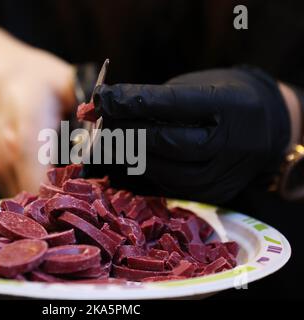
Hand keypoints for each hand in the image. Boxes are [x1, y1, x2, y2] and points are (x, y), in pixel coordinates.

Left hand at [93, 68, 290, 203]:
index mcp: (229, 106)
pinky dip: (140, 173)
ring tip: (105, 141)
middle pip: (166, 142)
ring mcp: (221, 174)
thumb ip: (157, 99)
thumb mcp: (198, 88)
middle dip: (125, 131)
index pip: (172, 103)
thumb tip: (108, 107)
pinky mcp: (213, 194)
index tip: (104, 97)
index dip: (133, 101)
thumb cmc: (225, 99)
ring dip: (128, 155)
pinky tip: (122, 162)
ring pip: (163, 169)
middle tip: (99, 121)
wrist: (265, 127)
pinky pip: (168, 186)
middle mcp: (229, 144)